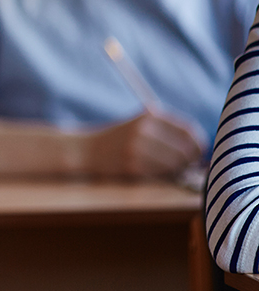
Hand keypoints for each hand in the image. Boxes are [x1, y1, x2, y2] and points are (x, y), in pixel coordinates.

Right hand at [87, 109, 205, 178]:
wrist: (87, 150)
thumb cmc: (121, 139)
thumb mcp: (141, 124)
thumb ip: (168, 130)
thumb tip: (202, 148)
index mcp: (149, 115)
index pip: (188, 130)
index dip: (199, 144)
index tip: (200, 152)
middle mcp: (143, 129)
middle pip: (184, 149)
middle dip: (190, 160)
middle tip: (187, 165)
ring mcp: (137, 148)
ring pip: (175, 164)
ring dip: (178, 170)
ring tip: (171, 169)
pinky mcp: (132, 165)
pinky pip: (160, 173)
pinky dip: (164, 175)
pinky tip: (157, 172)